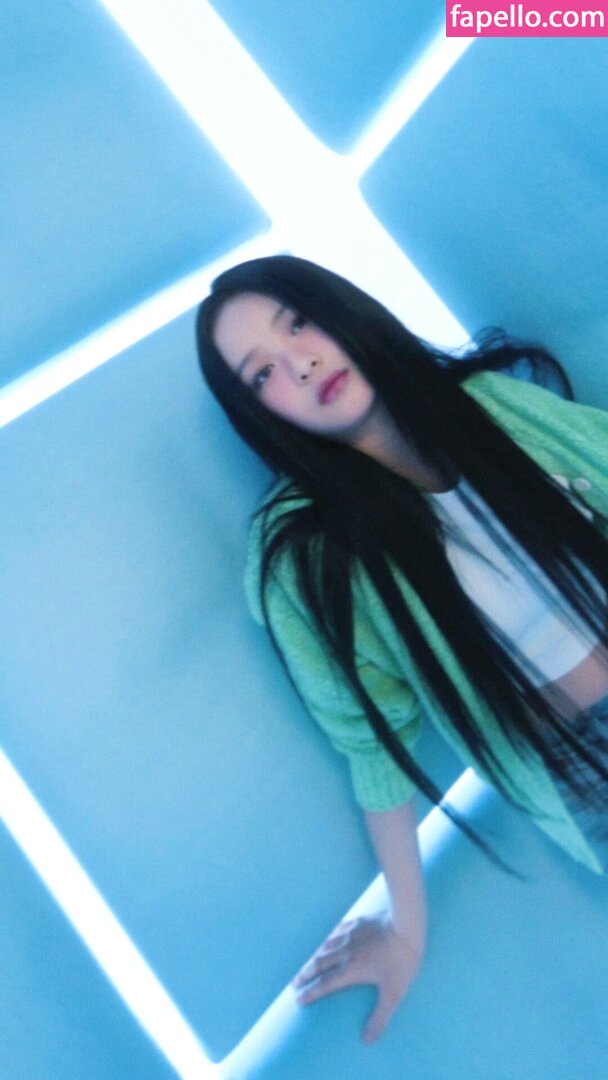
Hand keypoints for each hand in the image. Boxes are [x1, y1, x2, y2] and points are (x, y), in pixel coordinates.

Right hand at [291, 912, 423, 1043]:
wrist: (405, 925)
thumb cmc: (402, 961)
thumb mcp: (394, 993)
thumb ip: (380, 1018)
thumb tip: (367, 1041)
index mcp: (351, 970)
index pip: (325, 984)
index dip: (311, 993)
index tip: (298, 1000)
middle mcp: (345, 952)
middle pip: (319, 964)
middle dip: (306, 975)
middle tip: (295, 983)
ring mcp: (350, 934)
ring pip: (325, 947)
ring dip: (314, 957)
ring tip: (308, 964)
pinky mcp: (358, 922)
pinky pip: (337, 931)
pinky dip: (329, 939)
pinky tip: (329, 939)